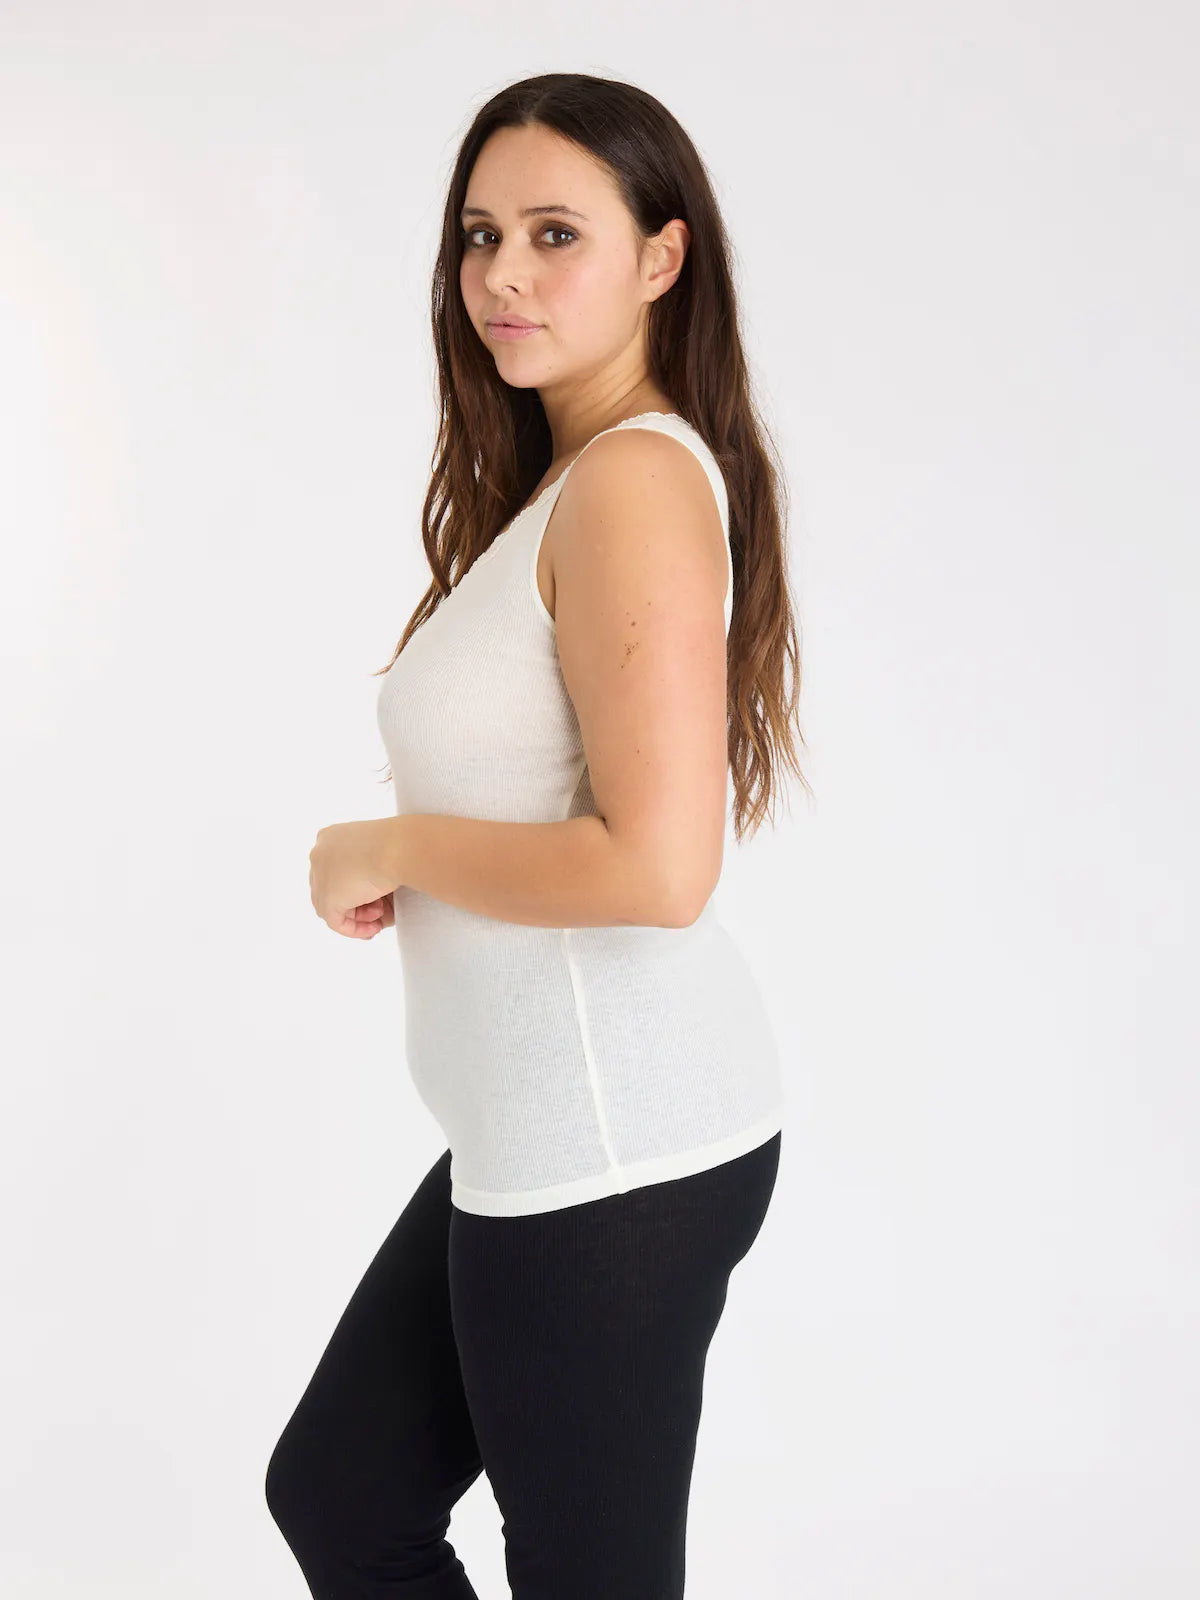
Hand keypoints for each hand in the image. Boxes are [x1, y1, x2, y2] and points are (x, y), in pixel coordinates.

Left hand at [309, 819, 399, 939]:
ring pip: (332, 906)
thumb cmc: (399, 845)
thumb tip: (374, 898)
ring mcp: (320, 876)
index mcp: (330, 837)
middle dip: (355, 905)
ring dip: (358, 916)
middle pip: (332, 889)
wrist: (400, 847)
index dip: (353, 888)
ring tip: (380, 917)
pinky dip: (355, 928)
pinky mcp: (328, 898)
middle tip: (377, 913)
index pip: (334, 870)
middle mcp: (320, 854)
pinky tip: (374, 927)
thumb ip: (369, 871)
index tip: (373, 897)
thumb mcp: (380, 853)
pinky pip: (336, 921)